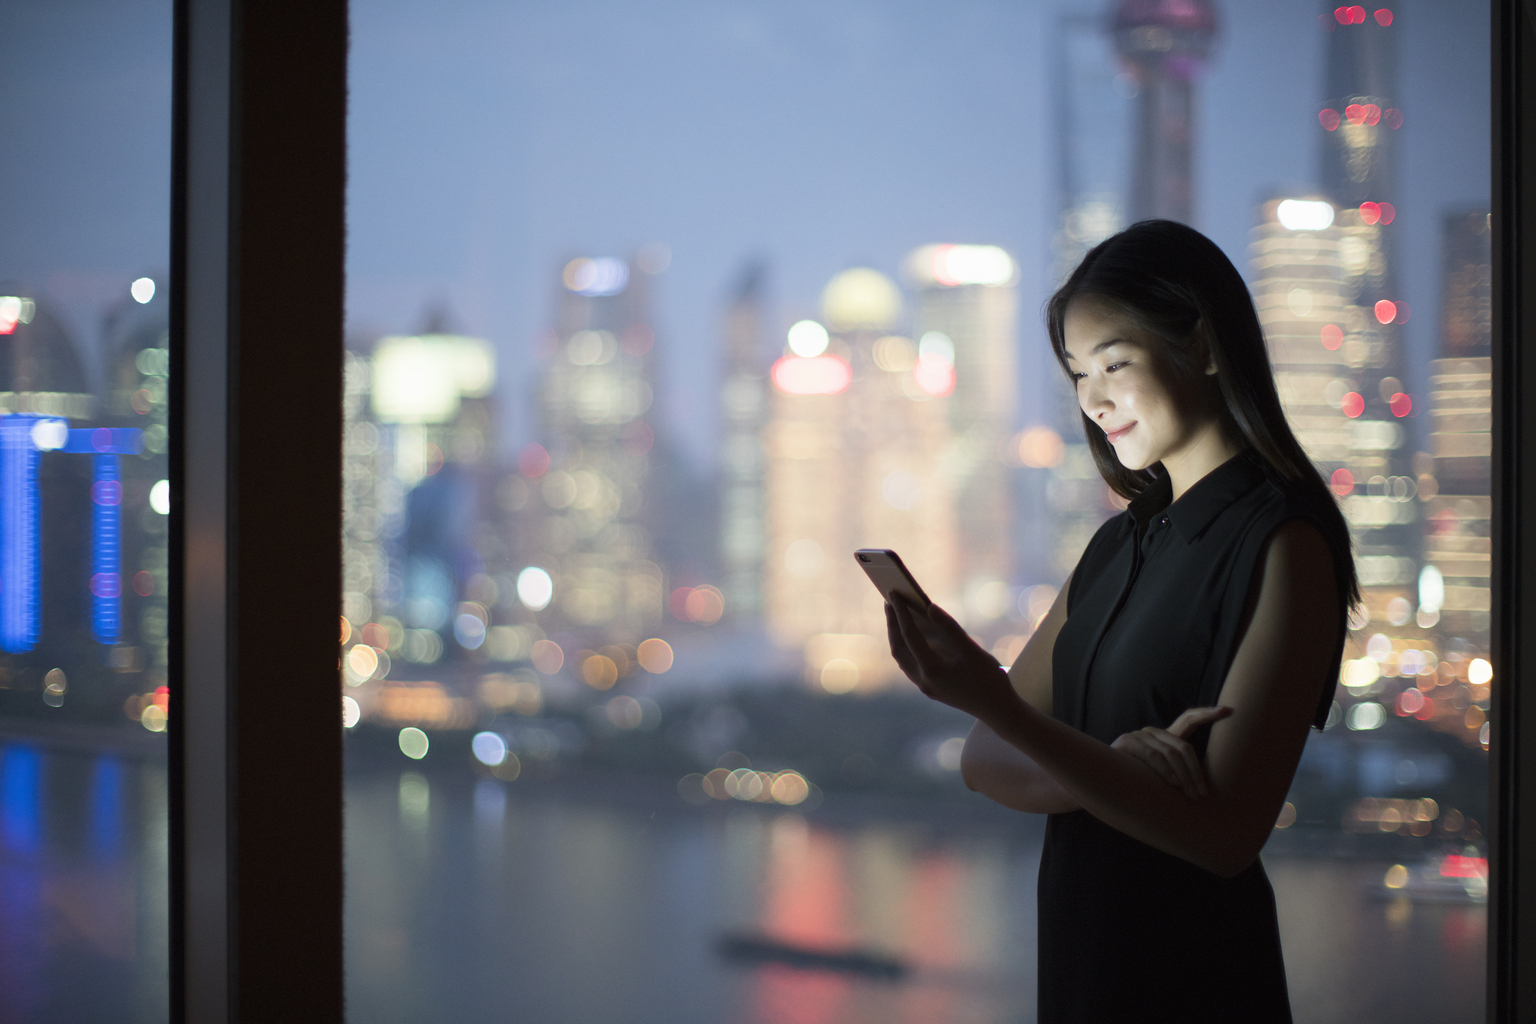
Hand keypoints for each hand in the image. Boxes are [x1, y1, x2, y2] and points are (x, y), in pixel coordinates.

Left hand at [885, 595, 1012, 720]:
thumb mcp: (973, 650)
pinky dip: (907, 647)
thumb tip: (929, 607)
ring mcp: (925, 687)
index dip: (901, 613)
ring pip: (902, 658)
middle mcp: (923, 680)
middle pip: (898, 648)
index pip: (909, 636)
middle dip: (892, 623)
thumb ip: (950, 628)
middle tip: (889, 600)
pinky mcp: (930, 689)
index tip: (893, 594)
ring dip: (897, 636)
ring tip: (896, 613)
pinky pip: (910, 665)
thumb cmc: (990, 679)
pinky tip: (911, 634)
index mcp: (932, 670)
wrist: (999, 711)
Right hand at [1110, 706, 1232, 800]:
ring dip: (1184, 776)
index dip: (1208, 713)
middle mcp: (1153, 732)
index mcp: (1164, 736)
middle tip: (1203, 793)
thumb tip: (1206, 783)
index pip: (1189, 718)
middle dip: (1196, 771)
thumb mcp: (1160, 774)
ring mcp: (1139, 735)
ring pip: (1171, 753)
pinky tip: (1174, 784)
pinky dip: (1166, 770)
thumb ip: (1177, 770)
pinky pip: (1153, 756)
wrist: (1102, 782)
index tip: (1228, 710)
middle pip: (1184, 745)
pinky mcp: (1127, 742)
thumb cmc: (1136, 781)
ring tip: (1192, 795)